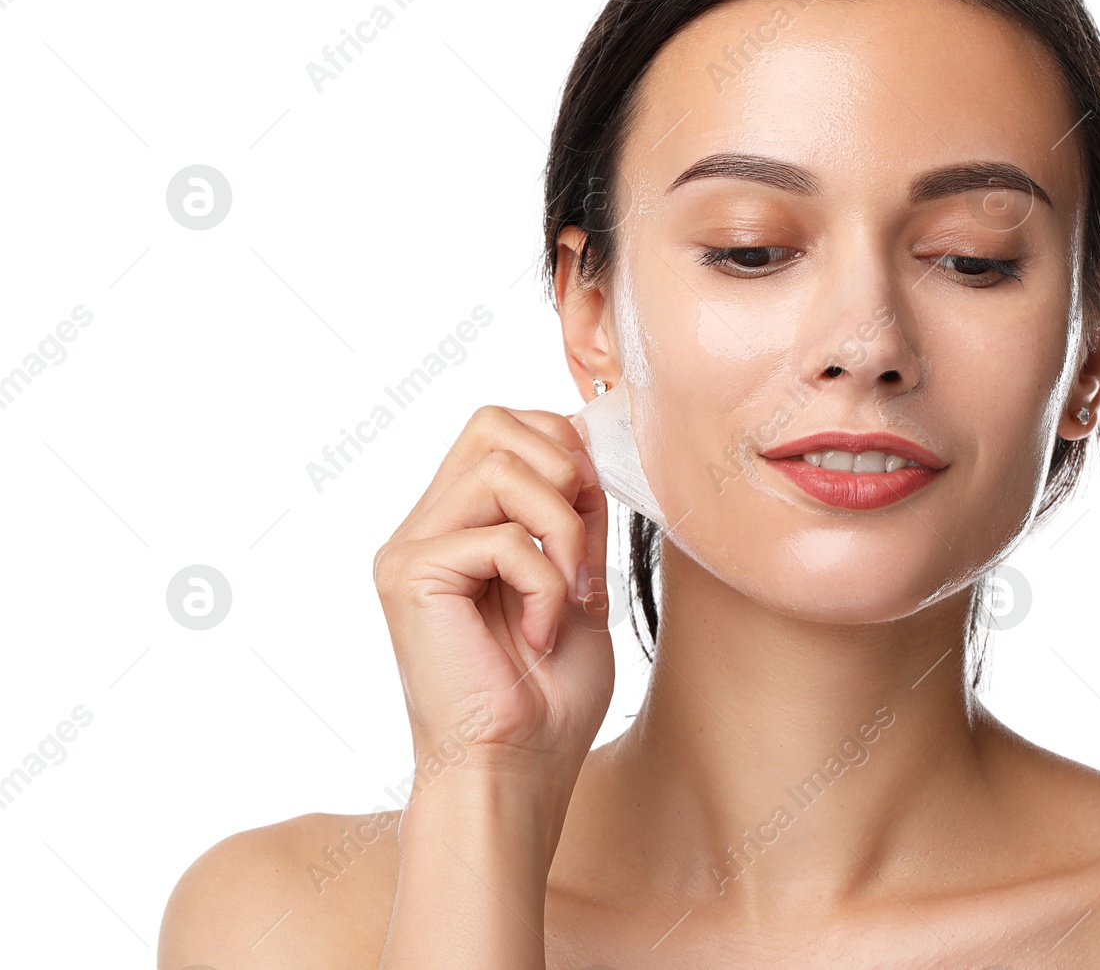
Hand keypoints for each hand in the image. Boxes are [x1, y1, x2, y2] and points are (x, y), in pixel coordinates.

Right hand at [372, 405, 614, 786]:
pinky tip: (541, 635)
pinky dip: (547, 584)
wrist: (516, 772)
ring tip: (569, 594)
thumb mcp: (579, 579)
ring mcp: (410, 548)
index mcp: (459, 523)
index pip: (504, 425)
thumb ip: (572, 513)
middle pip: (491, 421)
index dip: (565, 451)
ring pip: (500, 465)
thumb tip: (586, 442)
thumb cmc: (548, 696)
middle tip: (581, 550)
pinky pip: (502, 537)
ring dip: (561, 530)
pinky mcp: (410, 575)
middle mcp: (425, 526)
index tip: (595, 522)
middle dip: (562, 472)